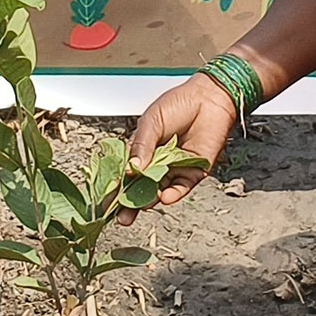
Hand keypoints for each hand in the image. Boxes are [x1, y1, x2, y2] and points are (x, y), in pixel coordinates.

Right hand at [118, 74, 238, 225]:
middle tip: (122, 217)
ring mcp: (175, 169)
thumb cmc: (179, 104)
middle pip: (141, 187)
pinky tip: (165, 197)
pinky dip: (174, 194)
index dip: (117, 187)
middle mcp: (157, 163)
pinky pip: (182, 187)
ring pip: (160, 190)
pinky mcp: (193, 172)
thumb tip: (132, 169)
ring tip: (143, 205)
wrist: (209, 98)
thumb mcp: (152, 121)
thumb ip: (141, 145)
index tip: (107, 202)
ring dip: (151, 199)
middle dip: (131, 203)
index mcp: (142, 150)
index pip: (126, 173)